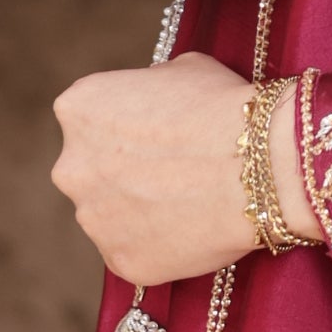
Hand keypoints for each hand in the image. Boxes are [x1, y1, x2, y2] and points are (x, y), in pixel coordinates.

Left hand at [50, 51, 317, 286]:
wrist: (260, 165)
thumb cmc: (224, 108)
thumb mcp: (182, 70)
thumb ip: (150, 89)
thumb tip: (155, 105)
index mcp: (78, 108)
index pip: (89, 116)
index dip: (128, 122)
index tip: (158, 129)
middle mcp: (71, 166)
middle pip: (92, 170)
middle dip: (124, 170)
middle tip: (172, 169)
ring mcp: (93, 220)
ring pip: (110, 215)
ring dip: (139, 209)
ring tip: (190, 200)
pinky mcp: (121, 261)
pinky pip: (135, 251)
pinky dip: (158, 244)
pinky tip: (194, 227)